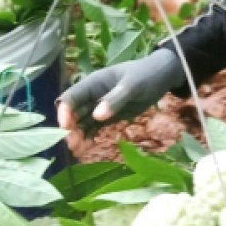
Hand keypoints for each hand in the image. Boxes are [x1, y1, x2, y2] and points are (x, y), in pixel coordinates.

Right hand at [56, 48, 184, 154]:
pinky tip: (87, 148)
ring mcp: (99, 106)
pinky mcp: (108, 116)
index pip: (71, 97)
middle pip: (73, 113)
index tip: (66, 128)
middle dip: (70, 128)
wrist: (162, 76)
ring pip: (81, 122)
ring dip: (77, 135)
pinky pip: (93, 128)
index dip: (64, 112)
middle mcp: (92, 95)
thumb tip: (97, 116)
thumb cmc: (146, 75)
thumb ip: (115, 99)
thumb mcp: (132, 85)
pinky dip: (88, 137)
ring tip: (78, 150)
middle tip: (73, 145)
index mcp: (93, 83)